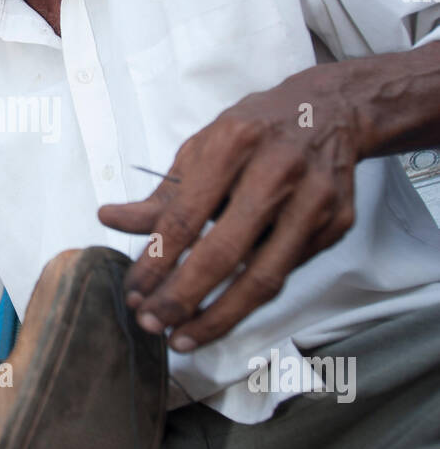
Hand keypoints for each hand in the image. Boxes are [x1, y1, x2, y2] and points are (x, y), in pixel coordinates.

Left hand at [98, 64, 359, 351]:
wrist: (330, 111)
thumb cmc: (256, 131)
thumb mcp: (203, 148)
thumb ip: (162, 194)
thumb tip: (112, 219)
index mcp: (235, 143)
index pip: (186, 215)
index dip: (155, 261)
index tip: (134, 291)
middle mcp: (278, 171)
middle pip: (224, 253)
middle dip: (182, 298)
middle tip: (152, 323)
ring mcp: (314, 201)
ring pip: (263, 278)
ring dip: (217, 317)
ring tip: (183, 337)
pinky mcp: (336, 225)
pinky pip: (285, 274)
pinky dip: (250, 299)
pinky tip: (222, 312)